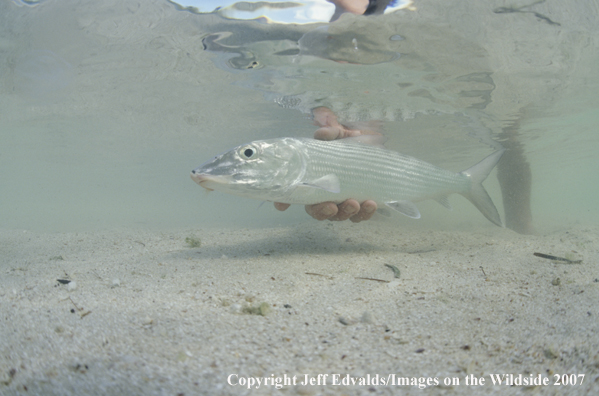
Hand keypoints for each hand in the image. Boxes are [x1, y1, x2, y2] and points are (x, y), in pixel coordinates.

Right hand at [274, 106, 379, 221]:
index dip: (285, 201)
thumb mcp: (337, 134)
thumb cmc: (347, 142)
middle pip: (317, 212)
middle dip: (323, 212)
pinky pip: (361, 215)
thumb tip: (321, 134)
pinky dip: (365, 213)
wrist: (371, 143)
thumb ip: (329, 134)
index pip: (295, 193)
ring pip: (339, 216)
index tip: (281, 206)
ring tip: (354, 203)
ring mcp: (342, 202)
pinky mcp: (361, 204)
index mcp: (313, 180)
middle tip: (332, 207)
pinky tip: (370, 204)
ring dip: (345, 213)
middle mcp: (325, 195)